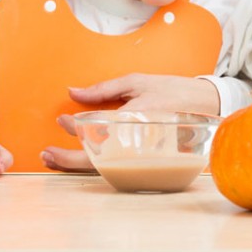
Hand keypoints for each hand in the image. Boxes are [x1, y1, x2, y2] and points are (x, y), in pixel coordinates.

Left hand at [40, 74, 220, 172]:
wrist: (205, 105)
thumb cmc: (170, 90)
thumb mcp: (136, 81)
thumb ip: (103, 89)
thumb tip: (73, 91)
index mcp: (135, 119)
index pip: (97, 130)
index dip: (75, 127)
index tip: (62, 119)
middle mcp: (139, 142)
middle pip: (97, 161)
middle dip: (67, 160)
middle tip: (46, 153)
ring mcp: (144, 156)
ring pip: (105, 171)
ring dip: (76, 167)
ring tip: (53, 160)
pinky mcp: (148, 163)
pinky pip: (116, 170)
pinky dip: (94, 167)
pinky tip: (78, 162)